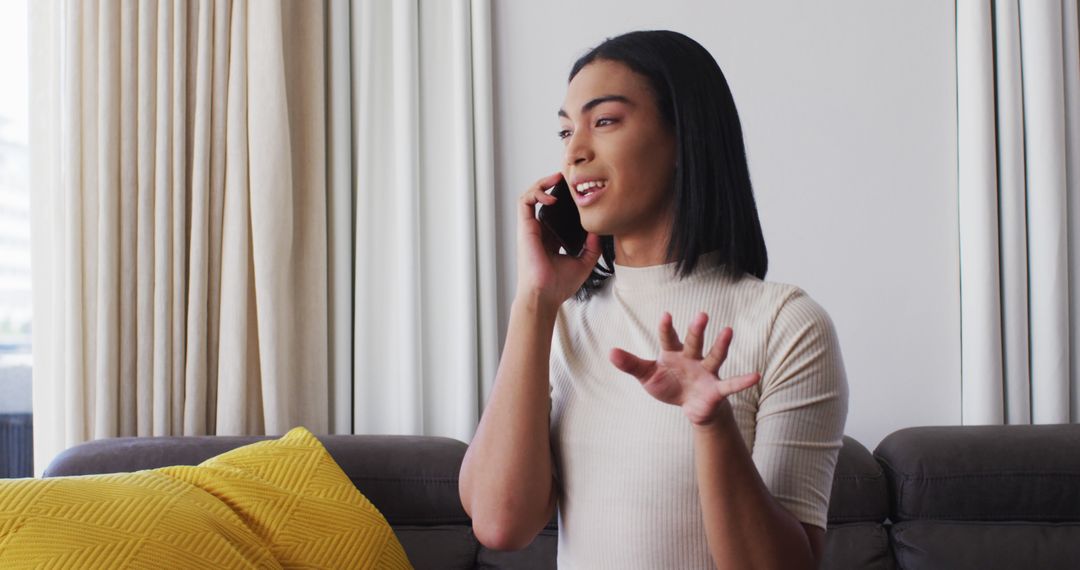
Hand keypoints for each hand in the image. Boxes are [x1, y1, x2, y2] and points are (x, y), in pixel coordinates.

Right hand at [515, 172, 601, 308]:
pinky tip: (552, 196)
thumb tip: (599, 231)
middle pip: (543, 198)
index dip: (564, 197)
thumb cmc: (559, 285)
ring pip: (531, 195)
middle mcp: (539, 230)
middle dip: (553, 183)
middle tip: (569, 177)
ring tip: (558, 179)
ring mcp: (530, 228)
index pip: (555, 210)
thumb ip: (592, 247)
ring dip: (543, 183)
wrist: (545, 295)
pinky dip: (536, 193)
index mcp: (551, 238)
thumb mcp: (584, 263)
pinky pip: (525, 202)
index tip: (578, 190)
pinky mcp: (524, 227)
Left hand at [609, 312, 760, 426]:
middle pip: (694, 342)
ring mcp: (706, 372)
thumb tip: (610, 352)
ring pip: (714, 356)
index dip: (667, 328)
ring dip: (721, 344)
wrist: (690, 406)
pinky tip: (755, 376)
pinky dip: (742, 381)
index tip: (666, 315)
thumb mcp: (647, 376)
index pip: (669, 338)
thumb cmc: (669, 385)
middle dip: (697, 330)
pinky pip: (731, 384)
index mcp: (673, 353)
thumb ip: (631, 364)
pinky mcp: (716, 389)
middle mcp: (692, 358)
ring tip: (728, 330)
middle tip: (701, 314)